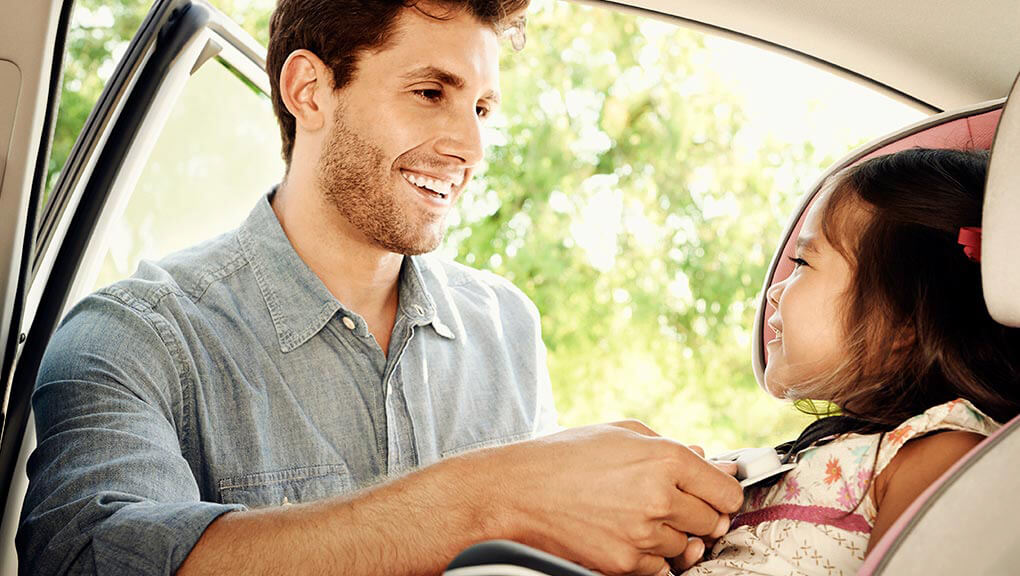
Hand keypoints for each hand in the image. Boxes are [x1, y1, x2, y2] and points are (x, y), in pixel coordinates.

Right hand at [491, 421, 742, 575]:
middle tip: (674, 507)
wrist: (518, 491)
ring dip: (671, 537)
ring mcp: (643, 534)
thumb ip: (672, 446)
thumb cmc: (566, 455)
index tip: (713, 496)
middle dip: (698, 516)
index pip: (727, 491)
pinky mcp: (624, 563)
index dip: (722, 494)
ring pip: (685, 548)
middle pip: (711, 522)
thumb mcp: (622, 433)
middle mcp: (660, 497)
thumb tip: (712, 463)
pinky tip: (626, 536)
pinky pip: (659, 568)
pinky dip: (649, 557)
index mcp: (666, 458)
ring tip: (639, 518)